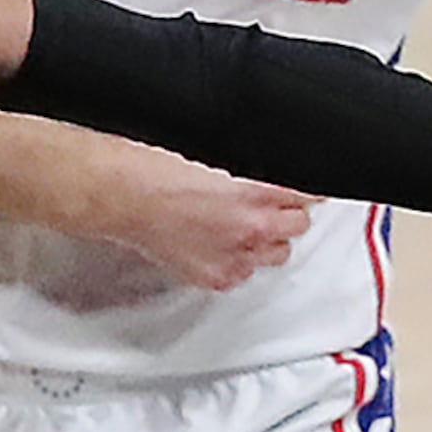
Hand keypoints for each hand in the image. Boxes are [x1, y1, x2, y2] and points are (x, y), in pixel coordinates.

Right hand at [107, 152, 317, 290]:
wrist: (121, 195)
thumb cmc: (155, 169)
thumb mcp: (212, 155)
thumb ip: (247, 169)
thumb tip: (262, 175)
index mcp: (253, 193)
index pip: (305, 195)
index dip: (308, 191)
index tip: (310, 191)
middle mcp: (250, 229)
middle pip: (298, 226)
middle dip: (290, 214)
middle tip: (278, 206)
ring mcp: (234, 257)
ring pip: (278, 254)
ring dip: (270, 240)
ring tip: (252, 228)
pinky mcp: (214, 276)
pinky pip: (245, 273)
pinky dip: (241, 261)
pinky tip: (227, 246)